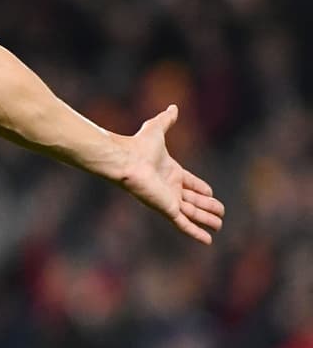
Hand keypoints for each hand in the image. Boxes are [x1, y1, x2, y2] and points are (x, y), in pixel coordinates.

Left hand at [118, 105, 224, 243]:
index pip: (189, 182)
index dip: (201, 187)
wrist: (125, 159)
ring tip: (219, 225)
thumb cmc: (138, 145)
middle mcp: (169, 187)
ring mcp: (168, 199)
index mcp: (170, 171)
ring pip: (193, 212)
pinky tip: (208, 240)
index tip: (211, 193)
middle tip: (221, 212)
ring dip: (206, 219)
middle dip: (208, 206)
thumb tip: (173, 106)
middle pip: (194, 199)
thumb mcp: (156, 129)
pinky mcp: (167, 208)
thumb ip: (166, 119)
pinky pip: (184, 224)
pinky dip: (196, 232)